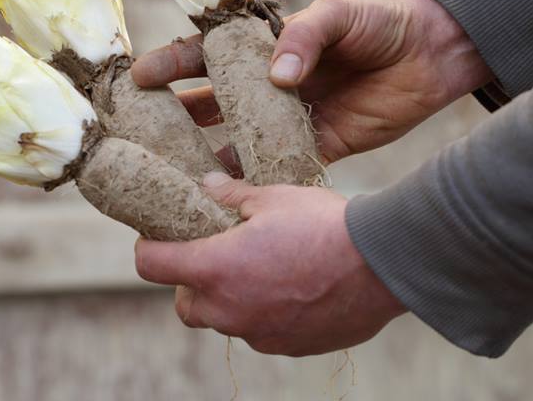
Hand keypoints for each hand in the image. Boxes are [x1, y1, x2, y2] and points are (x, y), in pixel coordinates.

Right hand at [131, 0, 492, 164]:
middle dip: (175, 116)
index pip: (208, 53)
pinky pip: (277, 164)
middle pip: (212, 102)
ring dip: (207, 154)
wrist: (435, 53)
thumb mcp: (339, 14)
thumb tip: (277, 77)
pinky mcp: (319, 143)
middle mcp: (269, 83)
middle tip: (140, 135)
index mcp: (266, 44)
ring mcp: (290, 116)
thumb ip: (304, 37)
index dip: (171, 63)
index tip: (137, 76)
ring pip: (237, 138)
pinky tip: (227, 194)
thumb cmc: (381, 21)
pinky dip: (254, 178)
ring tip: (173, 174)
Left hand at [135, 173, 405, 355]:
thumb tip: (207, 185)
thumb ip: (230, 195)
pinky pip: (260, 332)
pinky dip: (262, 313)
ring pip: (224, 321)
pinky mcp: (290, 347)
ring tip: (256, 269)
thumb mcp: (271, 197)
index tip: (157, 237)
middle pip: (185, 305)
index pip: (151, 266)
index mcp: (215, 269)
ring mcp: (259, 333)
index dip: (149, 249)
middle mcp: (230, 310)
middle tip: (212, 255)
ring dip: (228, 300)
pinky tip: (288, 287)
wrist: (383, 263)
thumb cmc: (323, 223)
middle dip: (190, 283)